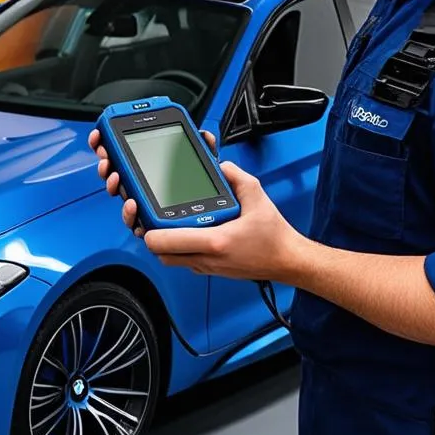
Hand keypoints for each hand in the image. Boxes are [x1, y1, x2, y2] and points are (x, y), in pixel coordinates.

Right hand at [88, 127, 216, 237]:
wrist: (208, 222)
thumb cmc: (202, 193)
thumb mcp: (204, 166)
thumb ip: (203, 148)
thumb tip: (205, 135)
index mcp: (150, 166)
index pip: (122, 151)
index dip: (107, 142)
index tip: (100, 134)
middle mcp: (141, 184)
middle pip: (114, 172)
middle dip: (105, 163)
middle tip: (106, 158)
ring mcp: (142, 203)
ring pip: (119, 195)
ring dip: (112, 185)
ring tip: (116, 178)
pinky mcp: (148, 223)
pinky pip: (133, 220)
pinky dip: (130, 214)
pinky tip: (133, 206)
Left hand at [144, 162, 306, 282]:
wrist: (286, 260)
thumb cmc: (274, 237)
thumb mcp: (257, 196)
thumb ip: (234, 175)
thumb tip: (219, 166)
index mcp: (214, 241)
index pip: (163, 242)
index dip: (149, 229)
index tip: (149, 215)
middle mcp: (206, 258)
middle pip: (159, 253)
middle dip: (152, 236)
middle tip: (154, 219)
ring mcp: (206, 267)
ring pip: (169, 260)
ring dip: (164, 244)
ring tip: (168, 225)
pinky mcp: (209, 269)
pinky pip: (183, 261)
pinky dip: (178, 249)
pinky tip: (186, 232)